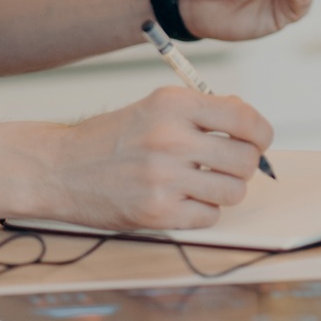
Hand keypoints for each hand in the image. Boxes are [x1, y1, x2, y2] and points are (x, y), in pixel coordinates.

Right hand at [44, 87, 272, 230]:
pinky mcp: (157, 212)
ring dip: (224, 190)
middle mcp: (170, 138)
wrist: (60, 169)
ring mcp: (163, 178)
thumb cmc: (111, 138)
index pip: (244, 117)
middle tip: (225, 165)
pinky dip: (202, 211)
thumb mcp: (154, 106)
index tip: (258, 140)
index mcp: (173, 105)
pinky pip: (210, 216)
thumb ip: (202, 111)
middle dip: (243, 165)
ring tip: (201, 183)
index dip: (261, 133)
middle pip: (245, 159)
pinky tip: (182, 200)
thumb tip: (250, 124)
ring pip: (233, 191)